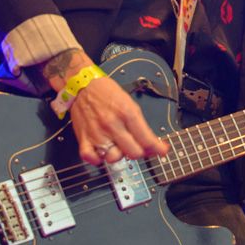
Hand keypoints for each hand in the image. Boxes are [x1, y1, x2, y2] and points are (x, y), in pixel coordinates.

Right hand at [38, 49, 167, 165]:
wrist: (83, 85)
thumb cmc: (107, 92)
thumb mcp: (129, 103)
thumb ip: (139, 124)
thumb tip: (151, 142)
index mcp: (127, 113)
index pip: (146, 139)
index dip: (157, 149)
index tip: (161, 151)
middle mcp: (112, 124)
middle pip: (133, 153)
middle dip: (139, 153)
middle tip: (138, 148)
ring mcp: (97, 132)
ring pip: (113, 158)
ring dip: (119, 155)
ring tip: (118, 147)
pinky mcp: (83, 138)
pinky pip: (91, 158)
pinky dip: (97, 160)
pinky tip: (102, 152)